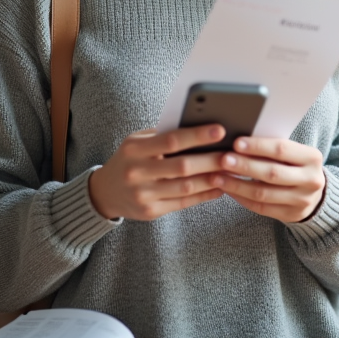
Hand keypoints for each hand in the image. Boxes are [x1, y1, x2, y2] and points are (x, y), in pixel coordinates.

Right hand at [88, 125, 226, 220]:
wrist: (105, 192)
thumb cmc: (129, 159)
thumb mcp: (137, 142)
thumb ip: (162, 135)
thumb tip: (198, 126)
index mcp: (135, 149)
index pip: (171, 140)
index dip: (197, 135)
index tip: (220, 130)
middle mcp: (138, 172)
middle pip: (182, 166)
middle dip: (211, 160)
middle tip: (234, 154)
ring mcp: (144, 194)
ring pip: (186, 187)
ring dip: (212, 179)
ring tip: (232, 171)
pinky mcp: (151, 211)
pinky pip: (183, 203)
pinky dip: (204, 195)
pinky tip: (219, 187)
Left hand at [210, 137, 325, 222]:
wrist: (315, 194)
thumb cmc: (296, 165)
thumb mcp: (294, 153)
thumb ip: (273, 148)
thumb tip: (239, 141)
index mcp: (312, 158)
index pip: (281, 149)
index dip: (257, 146)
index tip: (236, 143)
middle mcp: (311, 180)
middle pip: (272, 173)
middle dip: (244, 166)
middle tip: (223, 160)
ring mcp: (302, 200)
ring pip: (263, 193)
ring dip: (237, 185)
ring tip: (218, 177)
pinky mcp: (291, 215)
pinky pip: (261, 207)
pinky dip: (241, 198)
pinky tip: (228, 190)